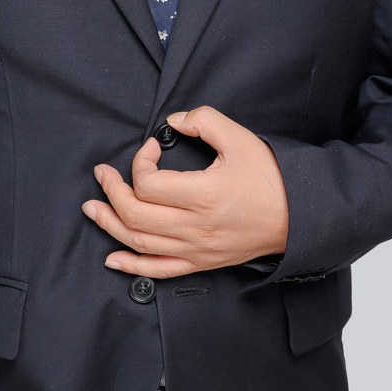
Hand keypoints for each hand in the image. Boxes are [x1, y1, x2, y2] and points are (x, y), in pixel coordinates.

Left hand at [81, 106, 288, 277]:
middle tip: (102, 174)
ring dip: (110, 224)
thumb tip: (173, 120)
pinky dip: (131, 267)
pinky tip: (112, 258)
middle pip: (135, 215)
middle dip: (111, 191)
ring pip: (140, 243)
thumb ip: (203, 120)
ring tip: (92, 208)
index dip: (140, 161)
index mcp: (204, 195)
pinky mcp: (202, 262)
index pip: (148, 184)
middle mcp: (196, 228)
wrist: (299, 216)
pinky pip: (159, 270)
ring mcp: (197, 249)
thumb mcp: (240, 138)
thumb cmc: (271, 177)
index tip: (150, 147)